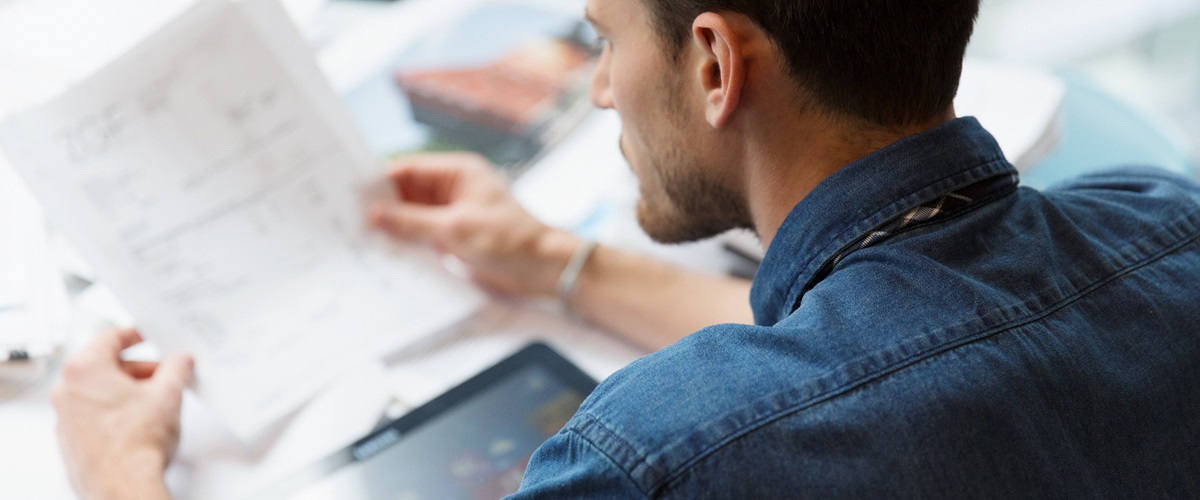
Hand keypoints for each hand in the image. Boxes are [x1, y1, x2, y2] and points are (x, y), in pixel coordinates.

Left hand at [52, 328, 192, 499]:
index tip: (146, 335)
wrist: (123, 486)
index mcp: (84, 370)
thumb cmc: (136, 444)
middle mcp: (67, 391)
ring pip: (99, 392)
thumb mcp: (169, 394)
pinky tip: (140, 424)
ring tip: (156, 403)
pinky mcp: (71, 440)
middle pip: (105, 366)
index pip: (109, 337)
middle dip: (138, 370)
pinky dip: (115, 413)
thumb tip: (181, 361)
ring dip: (127, 392)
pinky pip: (94, 415)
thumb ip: (177, 368)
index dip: (135, 334)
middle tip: (164, 375)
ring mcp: (66, 417)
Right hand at [369, 152, 580, 295]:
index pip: (408, 170)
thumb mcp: (456, 230)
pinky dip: (405, 244)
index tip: (349, 194)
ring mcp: (453, 215)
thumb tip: (374, 215)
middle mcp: (452, 190)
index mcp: (457, 173)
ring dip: (391, 228)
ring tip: (357, 240)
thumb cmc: (510, 241)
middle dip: (381, 207)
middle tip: (346, 220)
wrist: (544, 270)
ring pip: (411, 217)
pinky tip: (384, 254)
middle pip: (406, 194)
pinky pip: (421, 237)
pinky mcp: (453, 238)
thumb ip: (412, 223)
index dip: (378, 181)